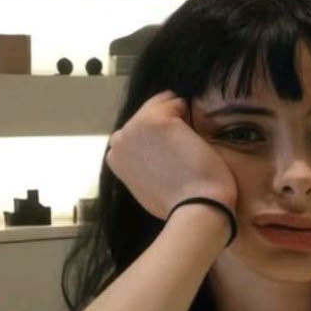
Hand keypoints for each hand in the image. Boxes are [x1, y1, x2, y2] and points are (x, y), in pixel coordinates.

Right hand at [105, 90, 236, 218]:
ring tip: (188, 146)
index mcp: (114, 157)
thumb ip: (139, 167)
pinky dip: (189, 115)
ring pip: (161, 104)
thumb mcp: (145, 187)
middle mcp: (119, 139)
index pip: (135, 132)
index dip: (157, 140)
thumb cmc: (178, 204)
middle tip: (183, 151)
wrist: (196, 207)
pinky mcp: (156, 119)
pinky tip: (194, 139)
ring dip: (177, 117)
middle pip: (146, 115)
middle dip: (166, 125)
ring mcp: (135, 127)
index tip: (169, 157)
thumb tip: (149, 157)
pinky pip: (177, 103)